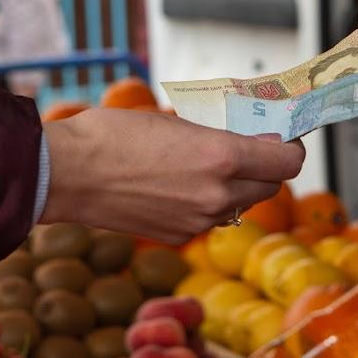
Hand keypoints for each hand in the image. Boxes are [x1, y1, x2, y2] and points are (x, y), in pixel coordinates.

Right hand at [39, 108, 305, 241]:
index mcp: (222, 157)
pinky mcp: (178, 236)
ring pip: (241, 205)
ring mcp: (199, 220)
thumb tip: (251, 139)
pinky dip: (208, 204)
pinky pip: (211, 219)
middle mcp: (217, 194)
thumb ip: (219, 134)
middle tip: (251, 149)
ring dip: (239, 187)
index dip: (290, 148)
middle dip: (266, 167)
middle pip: (271, 186)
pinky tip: (181, 186)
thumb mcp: (176, 121)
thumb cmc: (112, 136)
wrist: (67, 173)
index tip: (282, 138)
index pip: (288, 161)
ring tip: (211, 166)